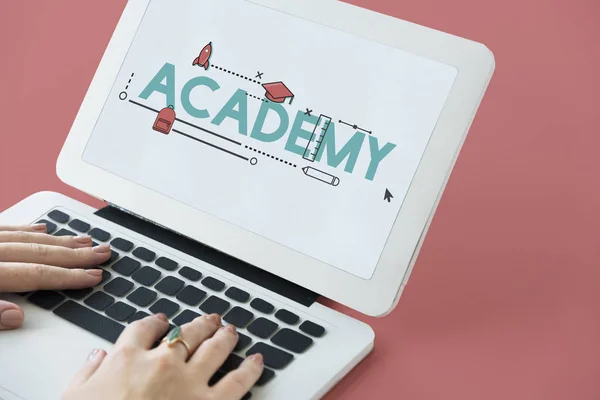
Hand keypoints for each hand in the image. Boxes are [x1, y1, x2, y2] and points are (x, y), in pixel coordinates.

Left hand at [0, 224, 110, 329]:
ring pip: (28, 239)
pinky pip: (7, 229)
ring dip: (59, 241)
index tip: (93, 276)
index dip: (68, 276)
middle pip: (40, 253)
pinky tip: (43, 229)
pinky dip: (28, 230)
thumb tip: (16, 316)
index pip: (37, 274)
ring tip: (84, 241)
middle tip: (101, 253)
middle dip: (76, 255)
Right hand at [63, 313, 263, 399]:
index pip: (144, 329)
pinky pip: (237, 382)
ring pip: (214, 348)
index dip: (156, 322)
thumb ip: (86, 374)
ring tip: (231, 330)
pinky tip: (257, 361)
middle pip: (186, 333)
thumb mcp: (73, 398)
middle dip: (200, 324)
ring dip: (225, 336)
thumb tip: (97, 357)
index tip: (162, 321)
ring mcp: (189, 382)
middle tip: (209, 320)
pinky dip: (250, 369)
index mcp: (127, 359)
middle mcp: (162, 363)